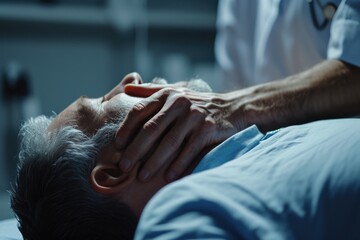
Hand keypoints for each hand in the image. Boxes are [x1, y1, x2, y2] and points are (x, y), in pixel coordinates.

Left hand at [115, 84, 238, 181]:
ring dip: (154, 162)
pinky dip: (178, 165)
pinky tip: (168, 176)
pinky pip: (189, 150)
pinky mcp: (207, 129)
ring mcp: (194, 116)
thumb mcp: (175, 92)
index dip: (126, 129)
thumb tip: (125, 88)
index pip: (139, 110)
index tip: (118, 146)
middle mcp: (179, 103)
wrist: (232, 107)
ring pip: (169, 143)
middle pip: (151, 129)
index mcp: (167, 95)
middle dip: (136, 150)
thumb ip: (151, 91)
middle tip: (124, 166)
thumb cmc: (197, 103)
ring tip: (142, 177)